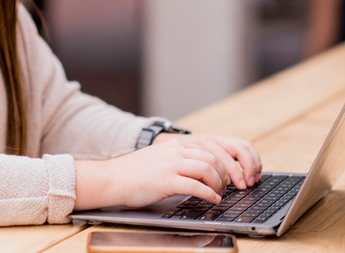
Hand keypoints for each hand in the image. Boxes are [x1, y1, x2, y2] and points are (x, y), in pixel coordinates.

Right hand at [74, 134, 261, 210]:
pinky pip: (196, 186)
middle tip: (227, 188)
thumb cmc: (136, 173)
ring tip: (219, 194)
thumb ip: (182, 159)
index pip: (212, 148)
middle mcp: (175, 150)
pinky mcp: (165, 180)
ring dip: (219, 184)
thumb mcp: (161, 158)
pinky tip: (211, 200)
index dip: (227, 163)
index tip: (233, 175)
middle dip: (226, 175)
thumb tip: (206, 169)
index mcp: (176, 144)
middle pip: (213, 159)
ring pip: (207, 170)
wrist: (111, 179)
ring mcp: (170, 164)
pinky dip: (209, 194)